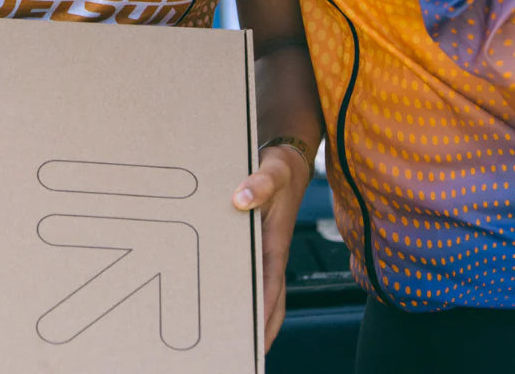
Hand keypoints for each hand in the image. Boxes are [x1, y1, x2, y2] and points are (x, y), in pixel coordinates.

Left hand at [232, 141, 310, 349]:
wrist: (288, 161)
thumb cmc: (279, 169)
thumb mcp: (272, 171)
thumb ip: (258, 184)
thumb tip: (240, 200)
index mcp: (276, 244)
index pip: (272, 290)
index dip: (265, 318)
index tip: (256, 344)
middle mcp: (273, 254)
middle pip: (270, 302)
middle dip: (260, 329)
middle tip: (241, 352)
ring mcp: (267, 251)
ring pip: (263, 292)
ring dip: (253, 314)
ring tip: (231, 336)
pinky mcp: (259, 244)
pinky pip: (254, 275)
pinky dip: (245, 290)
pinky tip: (227, 296)